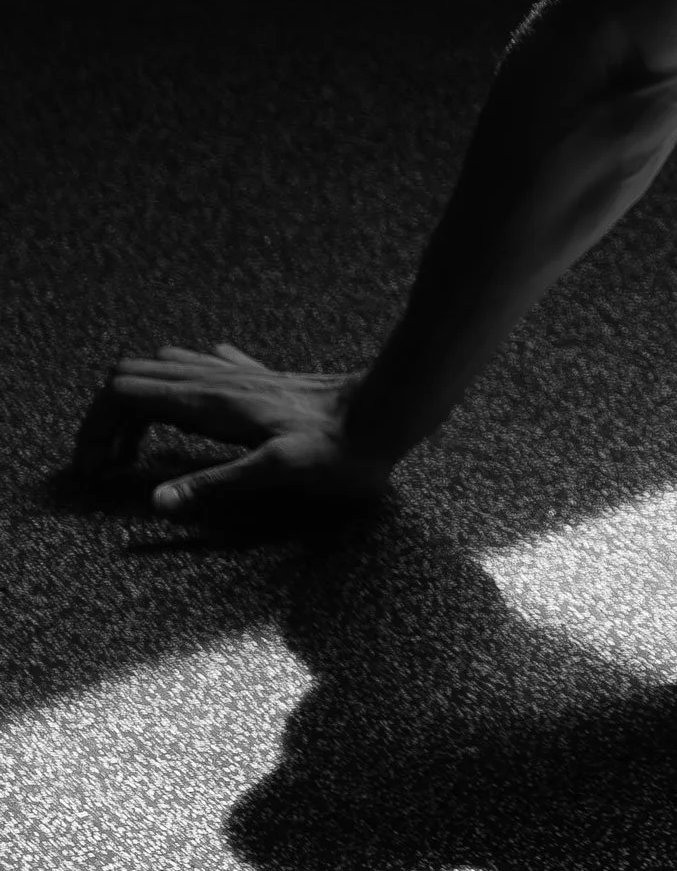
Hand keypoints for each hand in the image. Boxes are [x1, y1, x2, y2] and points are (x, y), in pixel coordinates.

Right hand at [73, 343, 393, 532]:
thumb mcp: (277, 474)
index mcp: (211, 400)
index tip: (96, 469)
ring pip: (161, 369)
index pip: (124, 392)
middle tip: (109, 465)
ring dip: (136, 405)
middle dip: (105, 418)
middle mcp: (216, 379)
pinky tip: (185, 416)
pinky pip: (201, 368)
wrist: (386, 411)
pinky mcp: (257, 379)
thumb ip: (215, 484)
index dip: (96, 428)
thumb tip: (159, 501)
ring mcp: (236, 375)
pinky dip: (174, 390)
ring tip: (136, 449)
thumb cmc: (337, 449)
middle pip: (132, 376)